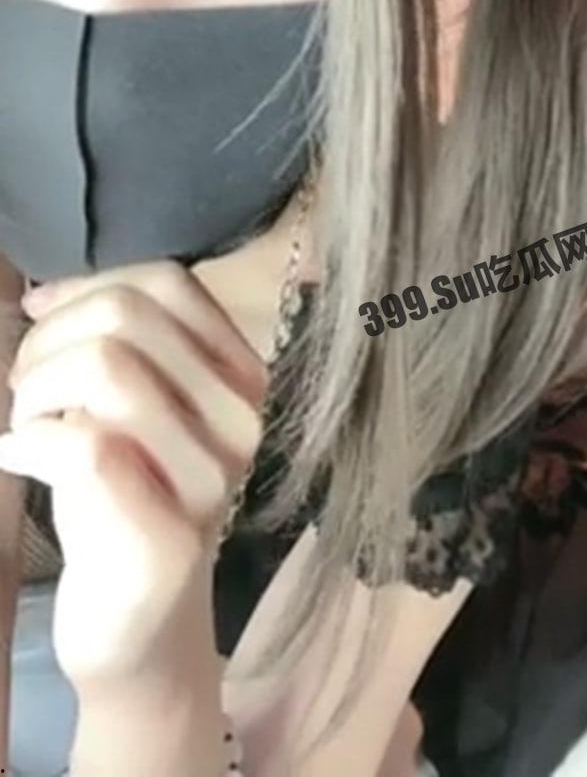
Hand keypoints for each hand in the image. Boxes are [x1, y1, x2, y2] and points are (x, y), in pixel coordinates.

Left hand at [0, 260, 268, 690]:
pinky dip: (28, 438)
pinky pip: (84, 444)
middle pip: (127, 317)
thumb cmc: (128, 498)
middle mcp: (242, 420)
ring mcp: (210, 481)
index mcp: (241, 375)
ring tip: (25, 422)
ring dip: (36, 387)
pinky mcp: (165, 538)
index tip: (41, 318)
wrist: (140, 625)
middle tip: (28, 388)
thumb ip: (120, 342)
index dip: (87, 286)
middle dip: (50, 340)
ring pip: (107, 367)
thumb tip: (45, 295)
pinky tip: (17, 456)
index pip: (169, 282)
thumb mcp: (137, 403)